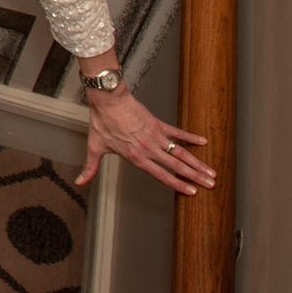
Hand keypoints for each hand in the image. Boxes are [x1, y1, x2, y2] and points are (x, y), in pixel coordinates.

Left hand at [77, 85, 215, 195]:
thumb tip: (79, 181)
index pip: (161, 175)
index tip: (192, 191)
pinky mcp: (158, 124)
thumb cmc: (102, 123)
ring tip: (212, 171)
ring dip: (197, 162)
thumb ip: (90, 167)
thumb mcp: (94, 148)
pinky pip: (177, 132)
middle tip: (212, 184)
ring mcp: (156, 136)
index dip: (178, 184)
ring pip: (181, 152)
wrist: (108, 100)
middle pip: (177, 166)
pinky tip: (204, 141)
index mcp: (136, 157)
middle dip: (196, 176)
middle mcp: (149, 149)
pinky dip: (190, 136)